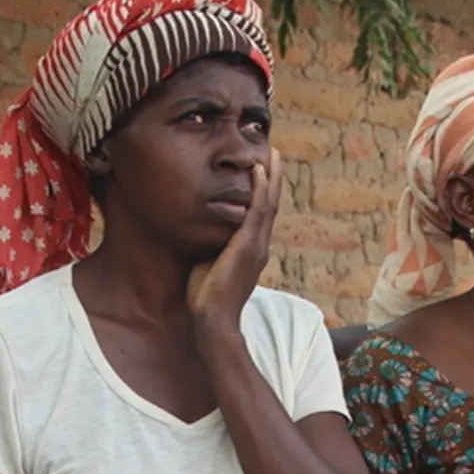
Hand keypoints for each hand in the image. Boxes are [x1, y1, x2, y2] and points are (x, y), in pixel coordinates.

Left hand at [187, 149, 282, 330]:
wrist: (213, 319)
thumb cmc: (206, 298)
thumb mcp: (208, 264)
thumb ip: (210, 246)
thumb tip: (199, 230)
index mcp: (251, 251)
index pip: (261, 216)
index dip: (264, 194)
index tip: (263, 172)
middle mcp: (259, 246)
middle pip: (271, 205)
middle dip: (273, 179)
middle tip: (275, 155)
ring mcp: (256, 245)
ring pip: (268, 203)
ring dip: (271, 177)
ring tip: (272, 154)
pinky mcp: (248, 246)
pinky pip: (258, 211)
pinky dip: (260, 189)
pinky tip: (259, 170)